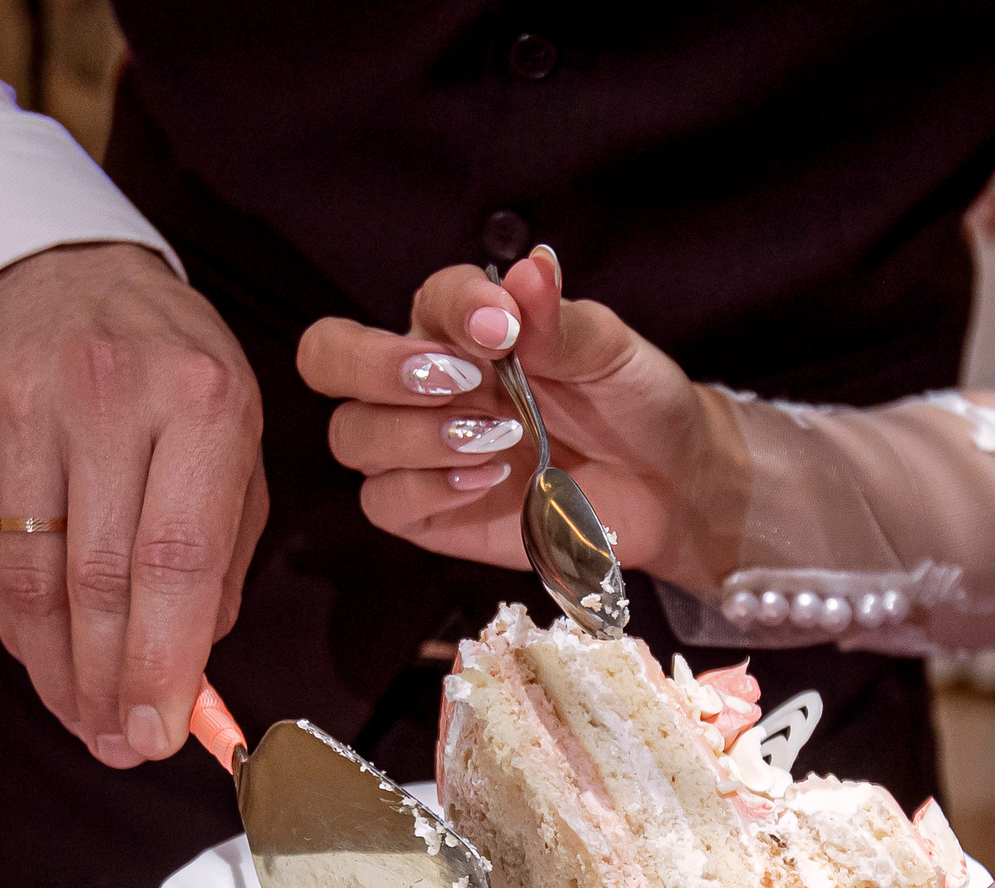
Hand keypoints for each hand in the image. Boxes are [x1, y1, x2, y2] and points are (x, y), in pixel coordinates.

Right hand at [0, 242, 266, 767]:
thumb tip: (192, 673)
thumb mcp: (230, 437)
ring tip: (87, 723)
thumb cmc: (167, 372)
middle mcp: (107, 399)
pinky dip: (18, 626)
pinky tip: (46, 663)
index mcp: (201, 400)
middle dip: (112, 684)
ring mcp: (19, 409)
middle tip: (123, 748)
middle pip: (100, 582)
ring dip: (59, 671)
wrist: (55, 267)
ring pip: (33, 580)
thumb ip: (223, 554)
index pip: (178, 559)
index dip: (166, 661)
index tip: (164, 735)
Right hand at [294, 250, 729, 585]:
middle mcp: (423, 382)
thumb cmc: (632, 402)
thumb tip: (532, 269)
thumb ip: (560, 321)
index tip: (502, 326)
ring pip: (352, 434)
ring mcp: (417, 448)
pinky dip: (424, 487)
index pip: (426, 300)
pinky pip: (381, 501)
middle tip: (456, 379)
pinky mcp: (426, 511)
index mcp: (460, 327)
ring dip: (414, 434)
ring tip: (496, 439)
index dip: (455, 305)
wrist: (666, 484)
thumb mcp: (611, 353)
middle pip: (329, 357)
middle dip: (374, 364)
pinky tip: (487, 480)